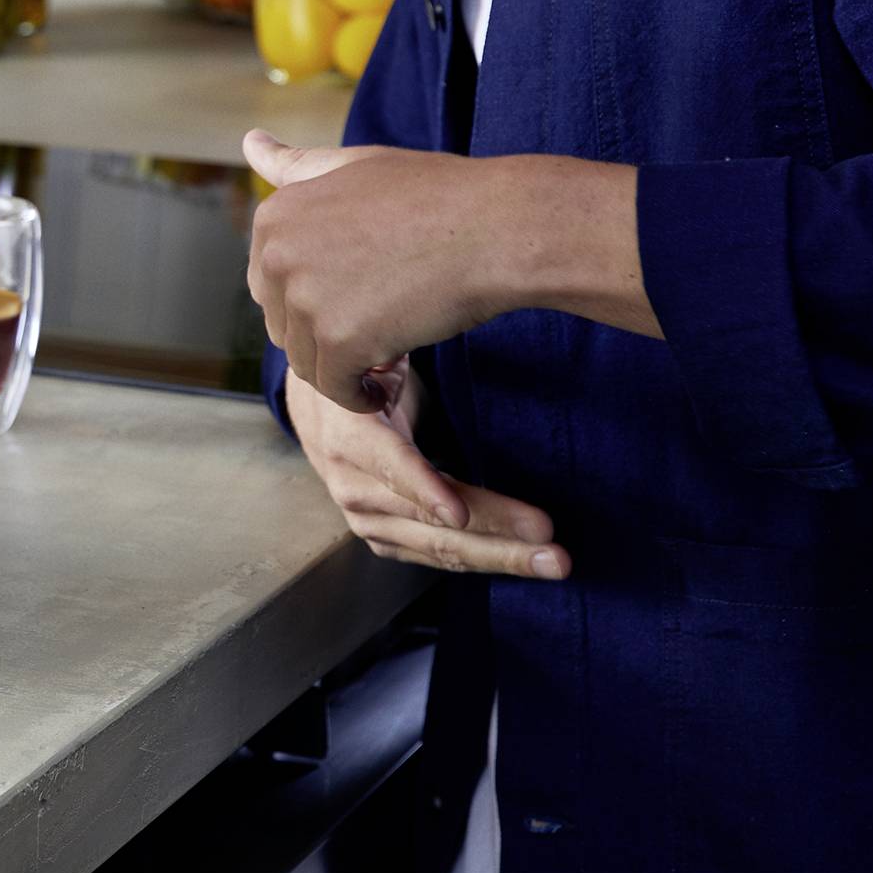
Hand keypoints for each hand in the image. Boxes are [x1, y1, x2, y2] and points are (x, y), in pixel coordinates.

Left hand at [242, 129, 654, 409]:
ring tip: (395, 347)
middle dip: (327, 335)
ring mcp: (304, 297)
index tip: (362, 293)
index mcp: (274, 214)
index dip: (317, 299)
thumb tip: (249, 141)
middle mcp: (277, 254)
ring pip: (307, 362)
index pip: (268, 286)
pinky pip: (335, 388)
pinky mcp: (338, 340)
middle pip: (284, 326)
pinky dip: (361, 395)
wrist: (495, 226)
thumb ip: (298, 166)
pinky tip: (388, 383)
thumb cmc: (435, 194)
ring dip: (346, 368)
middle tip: (384, 324)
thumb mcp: (355, 166)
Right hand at [286, 359, 567, 579]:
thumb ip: (406, 358)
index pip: (389, 465)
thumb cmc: (364, 373)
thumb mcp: (380, 358)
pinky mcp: (383, 539)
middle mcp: (353, 487)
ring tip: (554, 560)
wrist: (317, 409)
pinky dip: (482, 560)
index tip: (458, 513)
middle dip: (496, 534)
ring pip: (441, 548)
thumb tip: (463, 312)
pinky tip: (525, 559)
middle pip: (429, 521)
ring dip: (502, 556)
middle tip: (551, 541)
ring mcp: (366, 520)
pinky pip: (438, 557)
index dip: (423, 488)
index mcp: (348, 434)